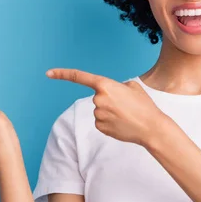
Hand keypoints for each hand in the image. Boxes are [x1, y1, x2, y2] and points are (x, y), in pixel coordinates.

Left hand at [46, 68, 168, 146]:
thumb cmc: (144, 105)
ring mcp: (98, 114)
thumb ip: (116, 86)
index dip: (63, 74)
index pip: (80, 77)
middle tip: (126, 105)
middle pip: (98, 96)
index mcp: (105, 85)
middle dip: (109, 99)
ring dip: (110, 111)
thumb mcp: (132, 86)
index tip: (49, 73)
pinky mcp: (100, 127)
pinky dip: (110, 122)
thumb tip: (108, 93)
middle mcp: (98, 99)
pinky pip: (101, 121)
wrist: (151, 127)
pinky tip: (122, 124)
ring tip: (127, 115)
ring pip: (100, 110)